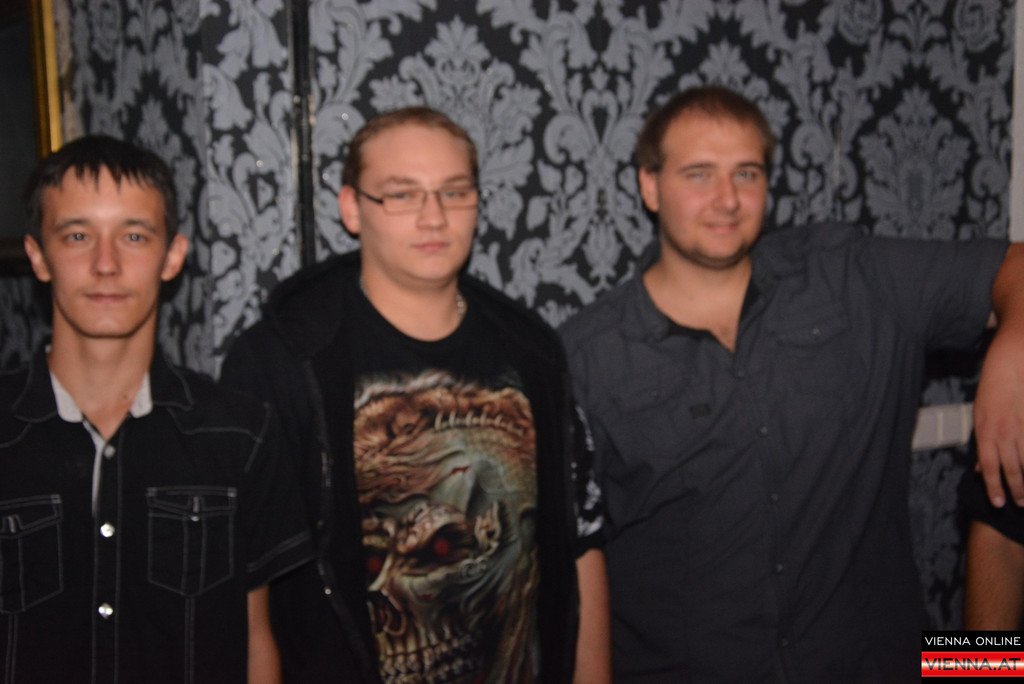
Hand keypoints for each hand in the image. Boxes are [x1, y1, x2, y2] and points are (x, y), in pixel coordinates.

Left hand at [974, 325, 1023, 506]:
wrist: (1011, 361)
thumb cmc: (993, 388)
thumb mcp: (979, 415)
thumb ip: (982, 443)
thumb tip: (980, 469)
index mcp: (985, 429)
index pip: (989, 465)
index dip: (993, 486)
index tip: (997, 502)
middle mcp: (1004, 430)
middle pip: (1012, 468)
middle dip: (1016, 489)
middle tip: (1020, 504)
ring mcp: (1023, 426)